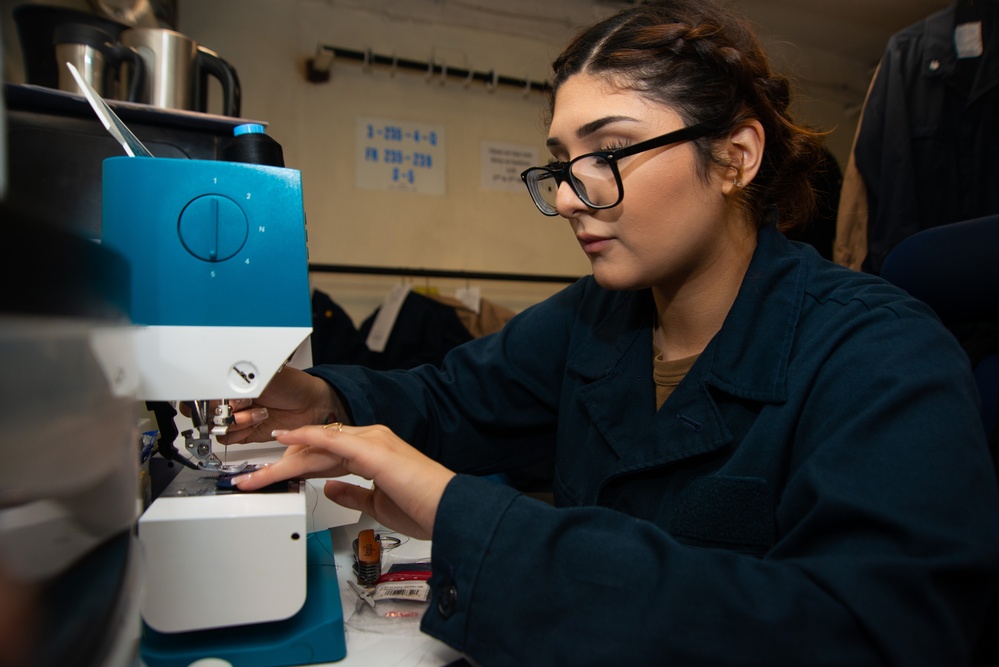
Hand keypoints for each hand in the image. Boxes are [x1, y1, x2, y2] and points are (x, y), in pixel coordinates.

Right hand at [220, 367, 340, 444]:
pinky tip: (257, 422)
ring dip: (238, 421)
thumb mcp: (264, 378)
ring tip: (259, 413)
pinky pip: (228, 439)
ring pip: (217, 427)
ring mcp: (238, 418)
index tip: (224, 399)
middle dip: (225, 411)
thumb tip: (222, 397)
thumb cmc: (291, 385)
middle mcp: (232, 402)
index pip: (205, 393)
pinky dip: (240, 432)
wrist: (311, 403)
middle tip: (244, 405)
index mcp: (232, 384)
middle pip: (208, 412)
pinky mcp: (245, 433)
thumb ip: (240, 386)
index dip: (210, 398)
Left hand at [232, 423, 455, 539]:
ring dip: (288, 455)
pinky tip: (285, 439)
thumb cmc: (424, 508)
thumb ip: (352, 493)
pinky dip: (305, 437)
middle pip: (320, 445)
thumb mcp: (377, 503)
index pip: (330, 452)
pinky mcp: (371, 449)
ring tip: (260, 466)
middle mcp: (373, 440)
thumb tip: (331, 489)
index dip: (302, 461)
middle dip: (287, 460)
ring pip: (320, 442)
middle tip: (258, 476)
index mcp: (376, 451)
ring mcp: (373, 441)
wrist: (448, 509)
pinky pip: (331, 440)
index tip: (278, 470)